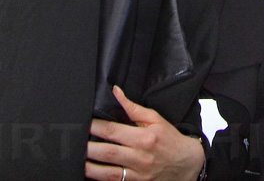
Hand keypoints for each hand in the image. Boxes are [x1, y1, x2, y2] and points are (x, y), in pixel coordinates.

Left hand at [86, 87, 204, 180]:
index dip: (96, 127)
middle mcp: (140, 157)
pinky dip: (102, 179)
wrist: (187, 163)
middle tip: (76, 142)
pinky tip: (91, 173)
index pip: (114, 131)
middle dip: (89, 147)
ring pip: (109, 172)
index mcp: (144, 138)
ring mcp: (138, 174)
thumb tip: (116, 92)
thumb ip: (133, 107)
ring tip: (79, 160)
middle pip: (108, 152)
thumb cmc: (170, 139)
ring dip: (91, 167)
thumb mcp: (155, 119)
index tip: (85, 123)